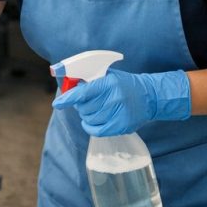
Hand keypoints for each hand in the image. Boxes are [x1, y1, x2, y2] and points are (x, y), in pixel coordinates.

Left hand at [53, 69, 190, 135]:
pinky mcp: (121, 126)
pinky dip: (89, 127)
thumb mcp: (109, 76)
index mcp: (109, 84)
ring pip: (89, 119)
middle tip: (86, 102)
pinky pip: (97, 130)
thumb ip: (91, 80)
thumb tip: (70, 87)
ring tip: (93, 110)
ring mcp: (118, 114)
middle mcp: (114, 99)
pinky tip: (90, 122)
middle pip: (85, 108)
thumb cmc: (125, 84)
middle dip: (80, 106)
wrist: (149, 97)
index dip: (68, 99)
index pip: (84, 93)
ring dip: (86, 115)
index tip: (57, 104)